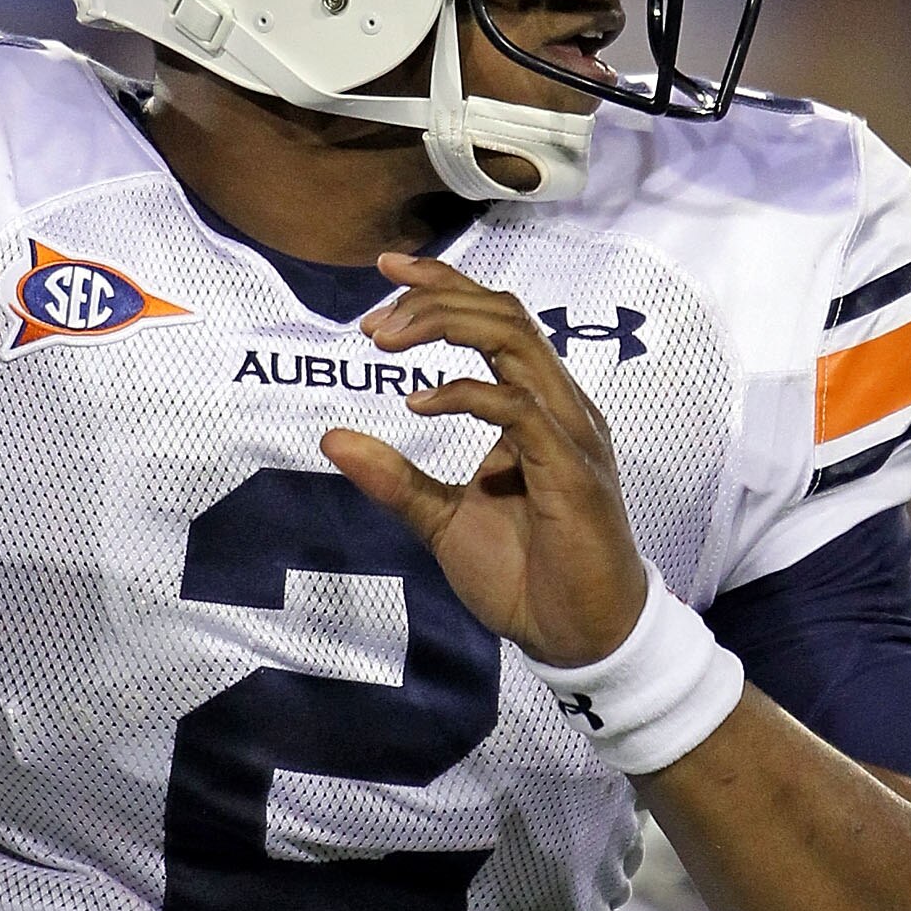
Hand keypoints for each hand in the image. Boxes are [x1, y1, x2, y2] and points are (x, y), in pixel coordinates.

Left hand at [320, 255, 649, 667]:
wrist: (577, 637)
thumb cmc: (527, 577)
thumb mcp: (442, 520)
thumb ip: (395, 479)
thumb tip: (333, 438)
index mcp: (536, 408)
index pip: (496, 320)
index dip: (443, 287)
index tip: (386, 272)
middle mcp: (559, 407)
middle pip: (505, 314)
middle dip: (437, 296)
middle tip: (375, 312)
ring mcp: (570, 434)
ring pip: (515, 342)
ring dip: (445, 326)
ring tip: (385, 339)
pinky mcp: (570, 471)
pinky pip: (517, 408)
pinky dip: (463, 394)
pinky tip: (418, 402)